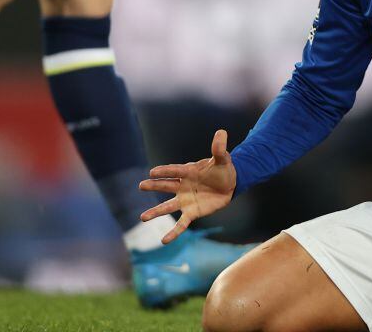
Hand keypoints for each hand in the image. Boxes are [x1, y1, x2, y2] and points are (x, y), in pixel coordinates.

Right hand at [139, 129, 236, 243]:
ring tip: (142, 218)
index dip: (165, 171)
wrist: (230, 184)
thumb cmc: (223, 169)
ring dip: (156, 212)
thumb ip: (219, 148)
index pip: (175, 171)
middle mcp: (183, 186)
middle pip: (166, 186)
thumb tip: (221, 131)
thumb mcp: (223, 159)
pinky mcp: (192, 212)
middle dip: (154, 186)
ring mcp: (185, 200)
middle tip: (141, 186)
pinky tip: (164, 241)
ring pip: (168, 206)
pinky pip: (181, 224)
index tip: (152, 172)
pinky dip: (173, 232)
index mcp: (188, 171)